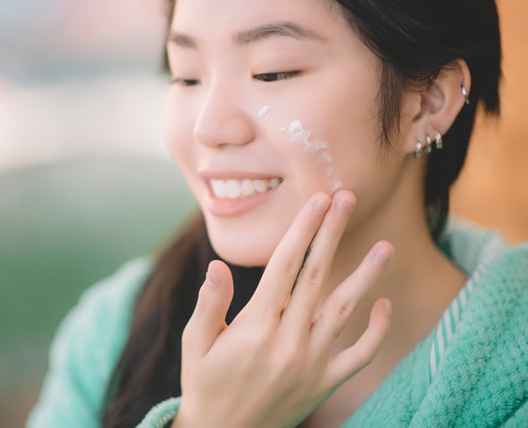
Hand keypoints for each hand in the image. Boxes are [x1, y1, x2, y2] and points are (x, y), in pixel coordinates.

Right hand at [173, 191, 392, 427]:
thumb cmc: (205, 385)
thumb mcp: (195, 344)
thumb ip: (209, 303)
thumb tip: (218, 265)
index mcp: (254, 326)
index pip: (283, 266)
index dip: (302, 229)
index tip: (317, 200)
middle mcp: (287, 341)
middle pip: (315, 275)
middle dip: (332, 233)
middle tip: (347, 197)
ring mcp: (310, 363)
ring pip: (344, 310)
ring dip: (366, 276)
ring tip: (386, 246)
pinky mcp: (324, 383)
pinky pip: (358, 355)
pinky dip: (375, 331)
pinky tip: (383, 304)